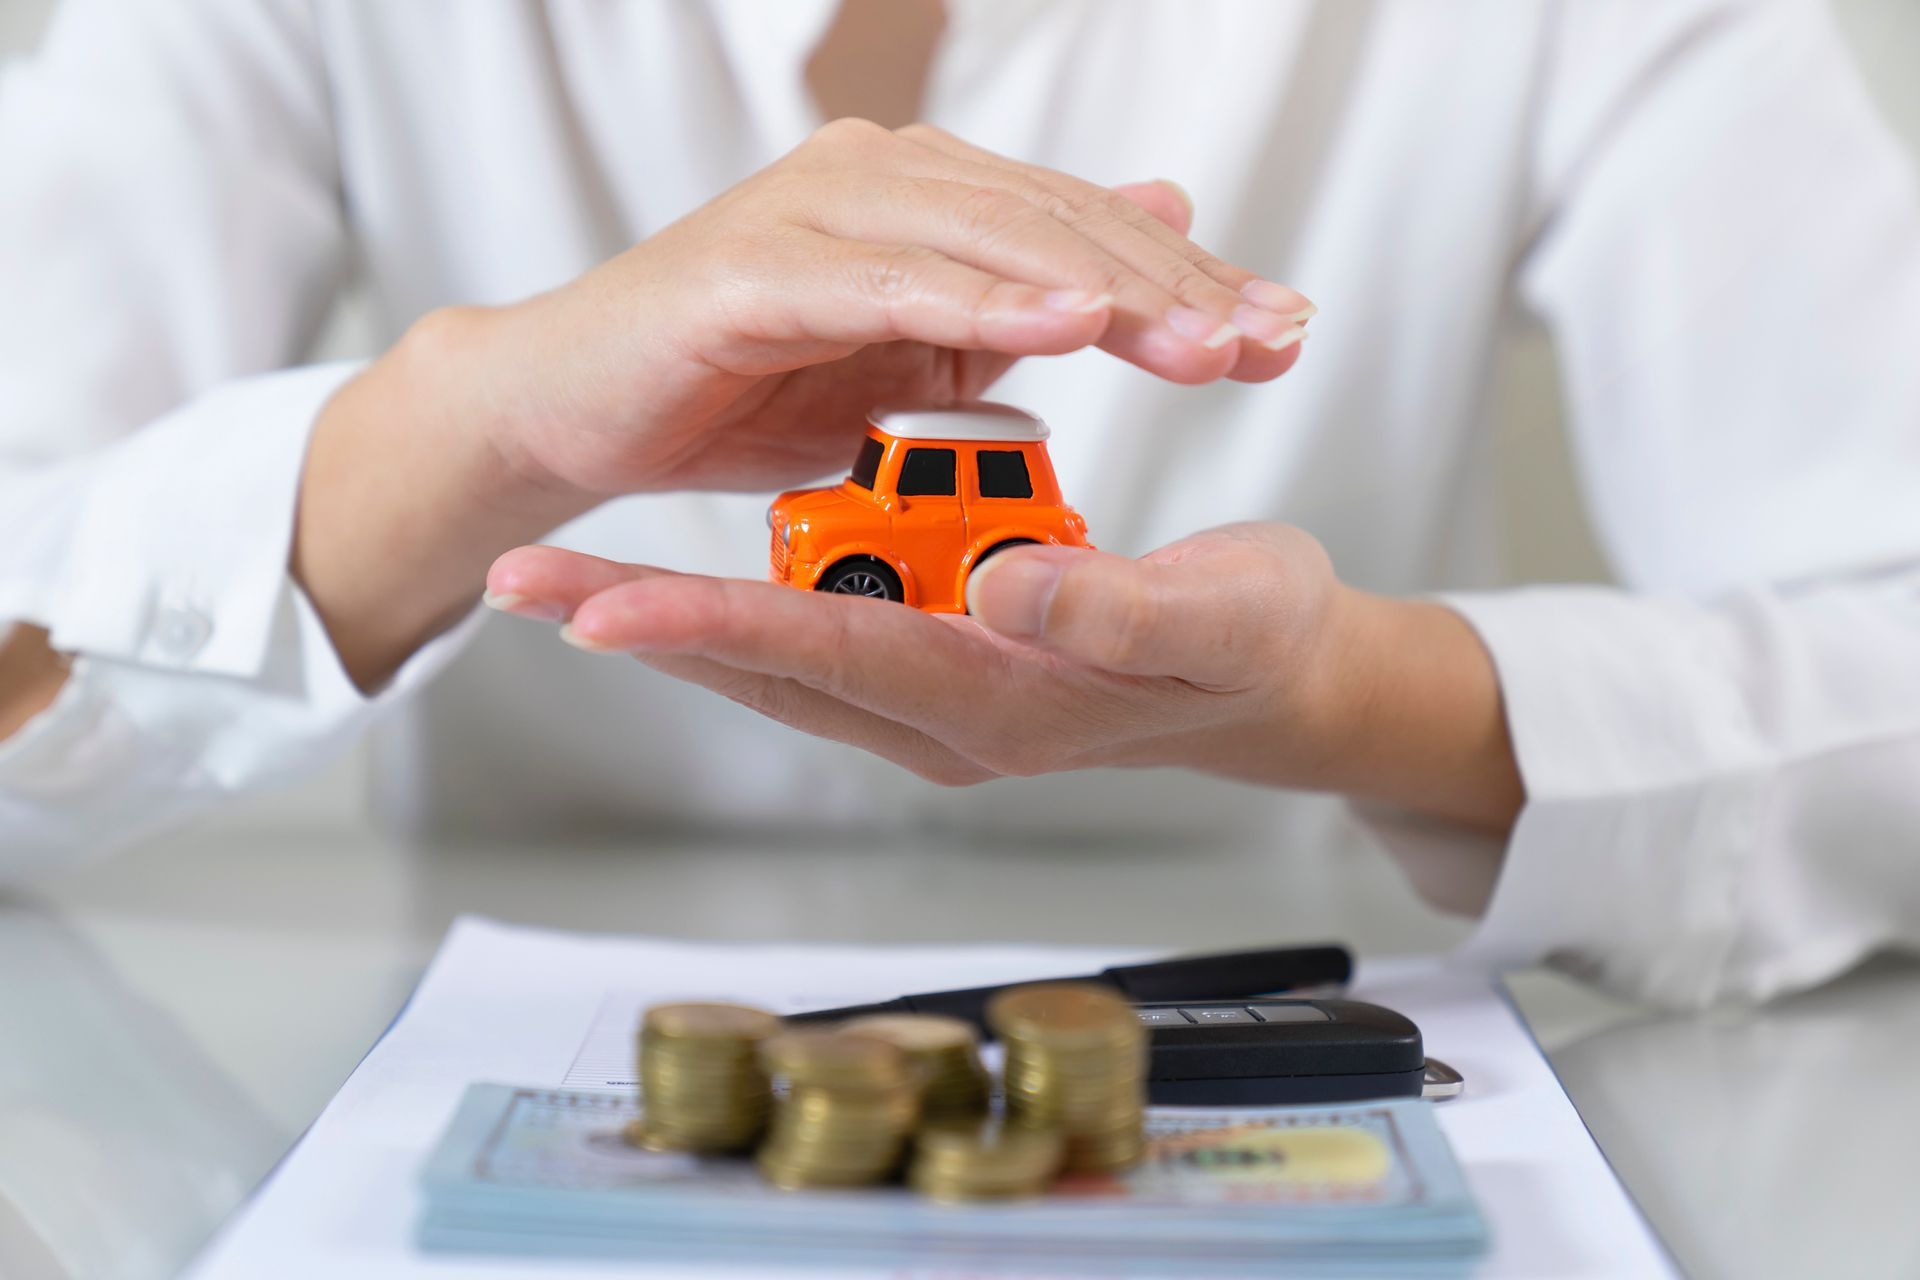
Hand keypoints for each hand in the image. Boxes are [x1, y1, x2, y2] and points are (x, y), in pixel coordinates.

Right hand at [438, 119, 1313, 499]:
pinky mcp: (751, 273)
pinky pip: (882, 286)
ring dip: (1100, 288)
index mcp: (923, 198)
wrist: (575, 409)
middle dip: (1172, 283)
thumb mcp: (907, 353)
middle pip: (1054, 222)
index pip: (1080, 229)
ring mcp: (813, 214)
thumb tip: (1128, 264)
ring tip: (1195, 337)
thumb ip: (1015, 302)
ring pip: (986, 239)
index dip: (1187, 277)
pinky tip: (1059, 327)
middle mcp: (876, 179)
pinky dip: (973, 303)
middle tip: (1267, 336)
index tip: (1283, 332)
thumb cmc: (737, 386)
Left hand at [483, 526, 1523, 831]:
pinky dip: (735, 609)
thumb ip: (1116, 609)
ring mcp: (933, 697)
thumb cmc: (1252, 645)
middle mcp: (946, 715)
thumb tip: (999, 590)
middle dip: (642, 626)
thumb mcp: (1216, 616)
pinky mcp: (934, 662)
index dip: (724, 625)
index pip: (842, 656)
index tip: (607, 607)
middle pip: (772, 668)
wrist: (1273, 677)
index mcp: (1006, 704)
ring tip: (554, 581)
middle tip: (521, 581)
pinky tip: (666, 584)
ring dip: (667, 621)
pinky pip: (815, 636)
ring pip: (776, 659)